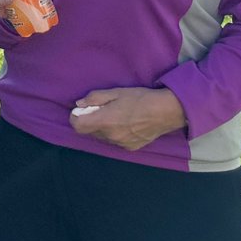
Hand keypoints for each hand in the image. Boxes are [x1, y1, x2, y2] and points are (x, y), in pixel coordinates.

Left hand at [69, 86, 186, 150]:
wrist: (165, 112)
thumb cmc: (139, 98)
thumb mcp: (115, 92)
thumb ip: (95, 98)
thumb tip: (79, 104)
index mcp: (105, 121)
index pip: (78, 126)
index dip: (76, 117)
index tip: (81, 111)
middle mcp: (111, 136)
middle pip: (89, 132)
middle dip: (90, 121)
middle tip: (101, 109)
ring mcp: (121, 144)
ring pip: (102, 137)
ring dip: (102, 128)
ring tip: (115, 116)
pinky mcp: (130, 148)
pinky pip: (114, 141)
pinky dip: (114, 133)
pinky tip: (125, 124)